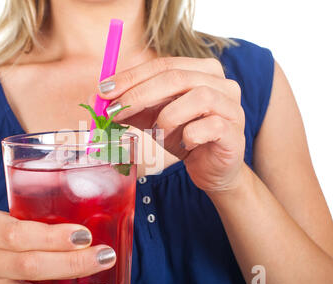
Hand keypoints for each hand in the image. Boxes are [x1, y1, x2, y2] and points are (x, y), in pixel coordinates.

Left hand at [97, 57, 245, 191]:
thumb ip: (131, 106)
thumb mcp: (153, 118)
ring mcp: (232, 105)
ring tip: (158, 133)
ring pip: (197, 97)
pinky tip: (184, 144)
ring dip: (167, 117)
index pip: (163, 65)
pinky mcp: (235, 132)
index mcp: (201, 71)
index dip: (131, 77)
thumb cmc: (184, 137)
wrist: (211, 169)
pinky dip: (188, 136)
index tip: (104, 91)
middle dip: (139, 94)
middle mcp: (221, 82)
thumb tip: (98, 99)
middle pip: (176, 77)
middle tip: (115, 111)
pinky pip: (210, 126)